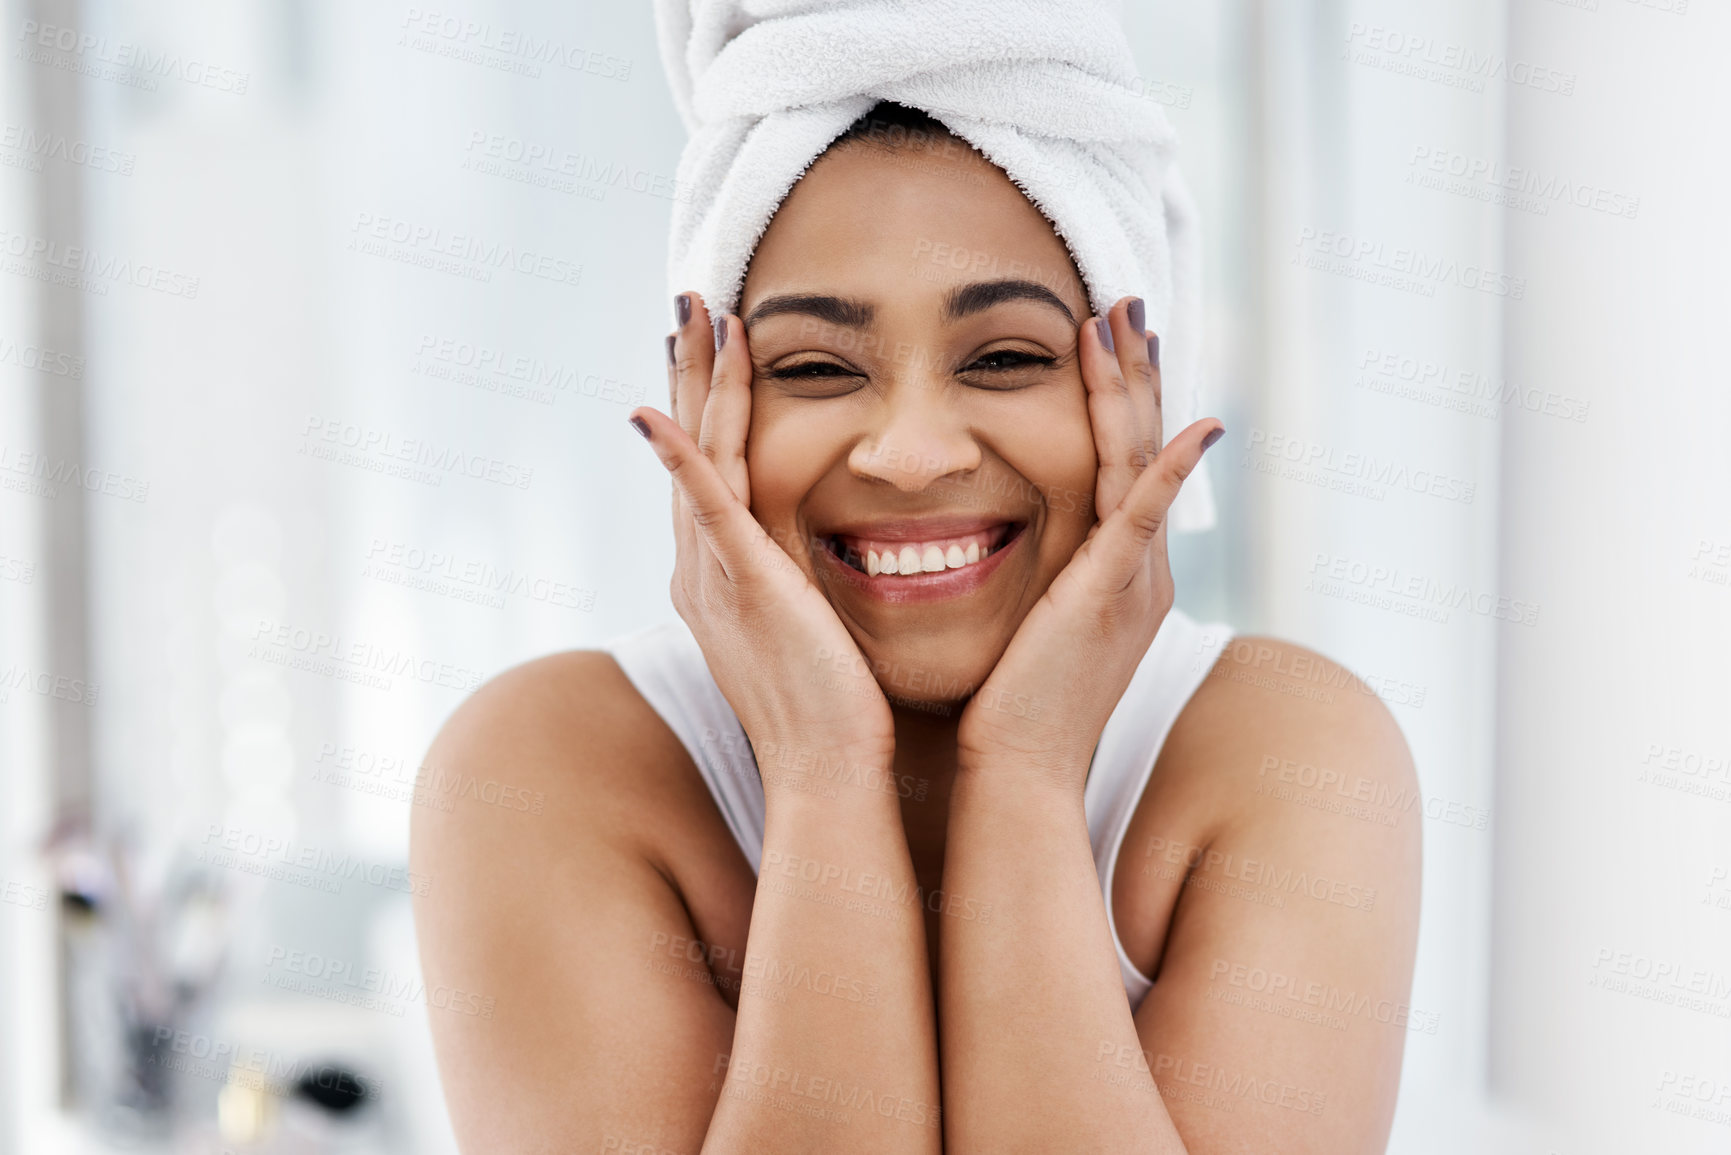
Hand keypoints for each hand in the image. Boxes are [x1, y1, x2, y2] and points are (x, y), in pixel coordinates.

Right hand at [630, 292, 897, 796]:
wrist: (831, 774)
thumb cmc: (838, 714)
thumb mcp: (815, 632)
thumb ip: (805, 588)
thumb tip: (824, 565)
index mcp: (724, 576)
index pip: (712, 468)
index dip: (710, 403)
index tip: (715, 346)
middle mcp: (705, 570)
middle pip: (694, 447)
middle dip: (693, 373)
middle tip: (690, 304)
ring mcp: (717, 576)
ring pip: (701, 457)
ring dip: (696, 384)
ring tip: (696, 317)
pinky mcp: (744, 584)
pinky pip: (706, 507)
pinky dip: (681, 457)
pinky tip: (657, 411)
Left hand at [954, 296, 1223, 789]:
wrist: (1018, 773)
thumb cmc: (1006, 707)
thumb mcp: (1024, 624)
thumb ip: (1029, 575)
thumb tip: (984, 537)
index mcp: (1118, 571)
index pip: (1122, 461)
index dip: (1118, 396)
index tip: (1105, 336)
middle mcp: (1140, 567)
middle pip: (1141, 445)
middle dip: (1135, 371)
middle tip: (1128, 300)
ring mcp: (1134, 579)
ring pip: (1140, 460)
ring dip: (1134, 388)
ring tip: (1124, 318)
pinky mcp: (1113, 594)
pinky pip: (1146, 516)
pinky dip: (1172, 468)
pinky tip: (1203, 424)